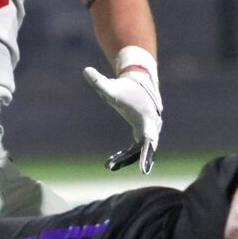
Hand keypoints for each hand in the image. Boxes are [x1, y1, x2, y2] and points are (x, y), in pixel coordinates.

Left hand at [84, 57, 160, 173]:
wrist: (139, 83)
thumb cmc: (125, 87)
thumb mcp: (111, 85)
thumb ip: (98, 80)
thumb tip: (85, 70)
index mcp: (146, 118)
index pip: (150, 138)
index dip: (148, 153)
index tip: (145, 167)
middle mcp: (152, 127)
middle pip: (145, 149)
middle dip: (135, 160)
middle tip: (120, 168)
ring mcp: (149, 132)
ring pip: (138, 151)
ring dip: (125, 160)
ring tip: (108, 166)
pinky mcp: (142, 134)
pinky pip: (135, 149)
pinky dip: (124, 156)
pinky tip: (110, 163)